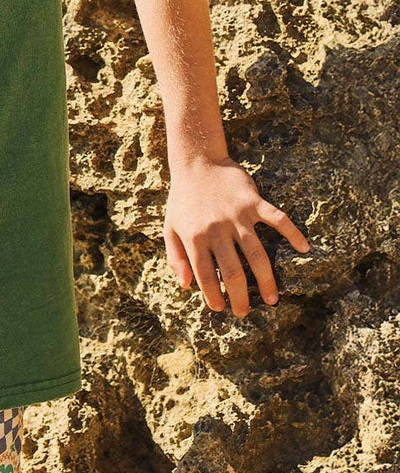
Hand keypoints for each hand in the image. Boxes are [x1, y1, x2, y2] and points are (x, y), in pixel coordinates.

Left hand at [164, 155, 310, 316]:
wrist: (196, 162)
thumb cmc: (183, 199)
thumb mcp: (170, 227)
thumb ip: (175, 257)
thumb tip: (185, 286)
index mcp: (194, 236)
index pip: (205, 274)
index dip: (213, 294)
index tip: (221, 308)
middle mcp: (216, 229)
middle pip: (233, 270)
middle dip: (240, 296)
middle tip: (246, 312)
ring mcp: (237, 216)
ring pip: (256, 254)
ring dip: (266, 279)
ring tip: (272, 298)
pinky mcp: (253, 202)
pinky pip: (277, 219)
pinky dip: (292, 233)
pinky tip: (304, 248)